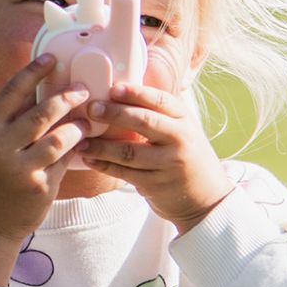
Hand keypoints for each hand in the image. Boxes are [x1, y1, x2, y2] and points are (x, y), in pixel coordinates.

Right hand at [0, 54, 88, 286]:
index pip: (13, 92)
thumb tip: (45, 90)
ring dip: (77, 126)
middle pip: (42, 113)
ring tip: (85, 121)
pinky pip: (65, 162)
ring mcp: (22, 169)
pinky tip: (83, 144)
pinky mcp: (40, 188)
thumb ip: (14, 122)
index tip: (52, 57)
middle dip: (67, 98)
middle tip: (84, 89)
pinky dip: (76, 151)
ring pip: (59, 138)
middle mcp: (2, 147)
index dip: (33, 71)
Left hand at [78, 83, 232, 232]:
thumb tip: (124, 90)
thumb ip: (161, 113)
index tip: (114, 88)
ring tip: (80, 139)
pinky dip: (104, 165)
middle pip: (144, 122)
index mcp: (185, 120)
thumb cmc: (188, 158)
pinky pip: (124, 173)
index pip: (160, 100)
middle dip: (115, 114)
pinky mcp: (156, 185)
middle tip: (92, 109)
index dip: (136, 92)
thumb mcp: (184, 131)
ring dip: (101, 145)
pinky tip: (89, 158)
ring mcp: (168, 164)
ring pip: (129, 152)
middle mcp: (180, 140)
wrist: (207, 199)